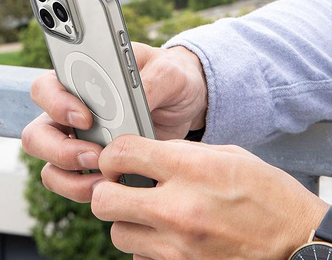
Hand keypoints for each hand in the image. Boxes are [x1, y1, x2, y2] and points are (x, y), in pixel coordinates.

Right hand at [22, 43, 207, 201]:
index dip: (56, 104)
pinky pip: (71, 184)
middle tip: (95, 154)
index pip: (45, 88)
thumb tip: (134, 103)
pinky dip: (86, 190)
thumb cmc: (168, 76)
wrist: (184, 103)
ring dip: (70, 178)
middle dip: (59, 150)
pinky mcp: (92, 165)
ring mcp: (77, 141)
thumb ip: (150, 82)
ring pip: (50, 166)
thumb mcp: (167, 72)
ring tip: (105, 179)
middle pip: (37, 134)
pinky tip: (113, 185)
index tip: (86, 118)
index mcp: (79, 79)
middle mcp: (69, 111)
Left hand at [91, 135, 329, 259]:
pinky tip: (164, 233)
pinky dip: (145, 244)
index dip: (111, 153)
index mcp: (190, 169)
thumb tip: (146, 153)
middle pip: (105, 200)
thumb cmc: (265, 193)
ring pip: (118, 233)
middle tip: (120, 184)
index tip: (116, 157)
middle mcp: (178, 208)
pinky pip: (140, 257)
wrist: (297, 241)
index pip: (122, 154)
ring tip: (148, 211)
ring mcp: (178, 246)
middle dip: (107, 189)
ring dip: (126, 219)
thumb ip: (179, 152)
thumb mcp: (224, 155)